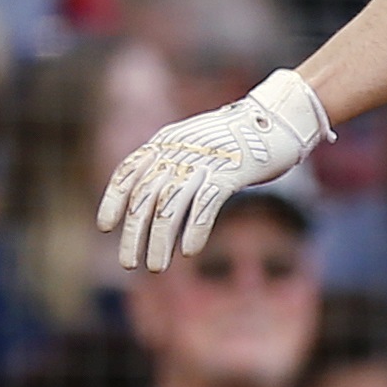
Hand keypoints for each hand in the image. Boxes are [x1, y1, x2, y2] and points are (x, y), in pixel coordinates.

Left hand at [97, 69, 332, 268]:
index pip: (128, 172)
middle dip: (134, 234)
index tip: (106, 227)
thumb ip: (176, 165)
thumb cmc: (241, 138)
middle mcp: (179, 151)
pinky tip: (189, 252)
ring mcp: (204, 161)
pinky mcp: (231, 171)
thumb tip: (160, 203)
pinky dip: (195, 229)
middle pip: (145, 197)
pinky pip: (206, 204)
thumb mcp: (198, 145)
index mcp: (166, 142)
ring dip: (160, 241)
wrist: (280, 118)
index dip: (113, 200)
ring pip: (171, 206)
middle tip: (127, 263)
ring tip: (156, 268)